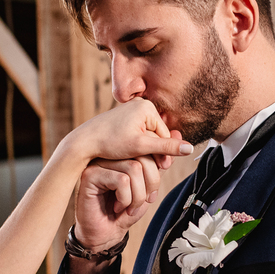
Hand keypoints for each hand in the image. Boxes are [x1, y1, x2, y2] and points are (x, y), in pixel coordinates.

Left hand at [69, 97, 192, 169]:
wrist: (85, 141)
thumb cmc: (110, 143)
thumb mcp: (140, 147)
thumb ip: (166, 147)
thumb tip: (190, 149)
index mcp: (147, 107)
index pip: (164, 134)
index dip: (164, 152)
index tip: (162, 168)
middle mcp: (140, 104)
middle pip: (156, 134)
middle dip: (155, 151)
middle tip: (155, 169)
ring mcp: (131, 110)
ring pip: (147, 136)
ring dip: (146, 150)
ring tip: (140, 163)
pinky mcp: (124, 117)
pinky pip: (137, 133)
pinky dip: (136, 145)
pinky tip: (130, 156)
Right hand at [74, 151, 168, 250]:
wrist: (106, 233)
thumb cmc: (124, 211)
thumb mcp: (148, 185)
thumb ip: (159, 163)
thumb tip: (176, 134)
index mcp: (122, 154)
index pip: (148, 148)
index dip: (157, 169)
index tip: (153, 191)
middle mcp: (110, 155)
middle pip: (142, 156)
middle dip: (150, 183)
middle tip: (144, 200)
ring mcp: (98, 164)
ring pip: (133, 168)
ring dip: (138, 194)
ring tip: (130, 206)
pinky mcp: (90, 176)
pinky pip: (121, 180)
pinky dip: (125, 198)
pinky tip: (118, 206)